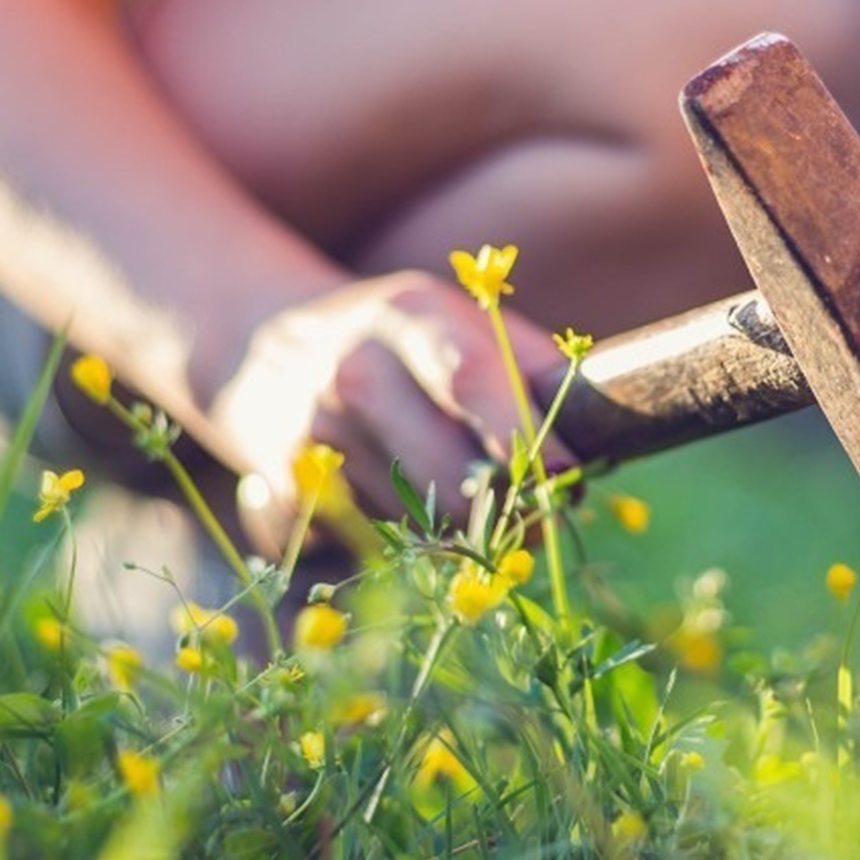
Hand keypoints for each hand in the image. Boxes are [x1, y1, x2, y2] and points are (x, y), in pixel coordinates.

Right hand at [204, 270, 566, 539]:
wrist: (257, 345)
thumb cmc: (400, 339)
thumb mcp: (462, 318)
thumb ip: (534, 364)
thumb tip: (602, 427)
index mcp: (409, 316)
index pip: (469, 377)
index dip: (520, 432)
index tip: (566, 475)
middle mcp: (354, 370)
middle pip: (446, 467)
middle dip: (506, 507)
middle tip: (541, 515)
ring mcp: (313, 433)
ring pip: (419, 519)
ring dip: (458, 527)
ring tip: (459, 494)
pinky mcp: (285, 490)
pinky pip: (370, 543)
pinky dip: (398, 538)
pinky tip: (388, 497)